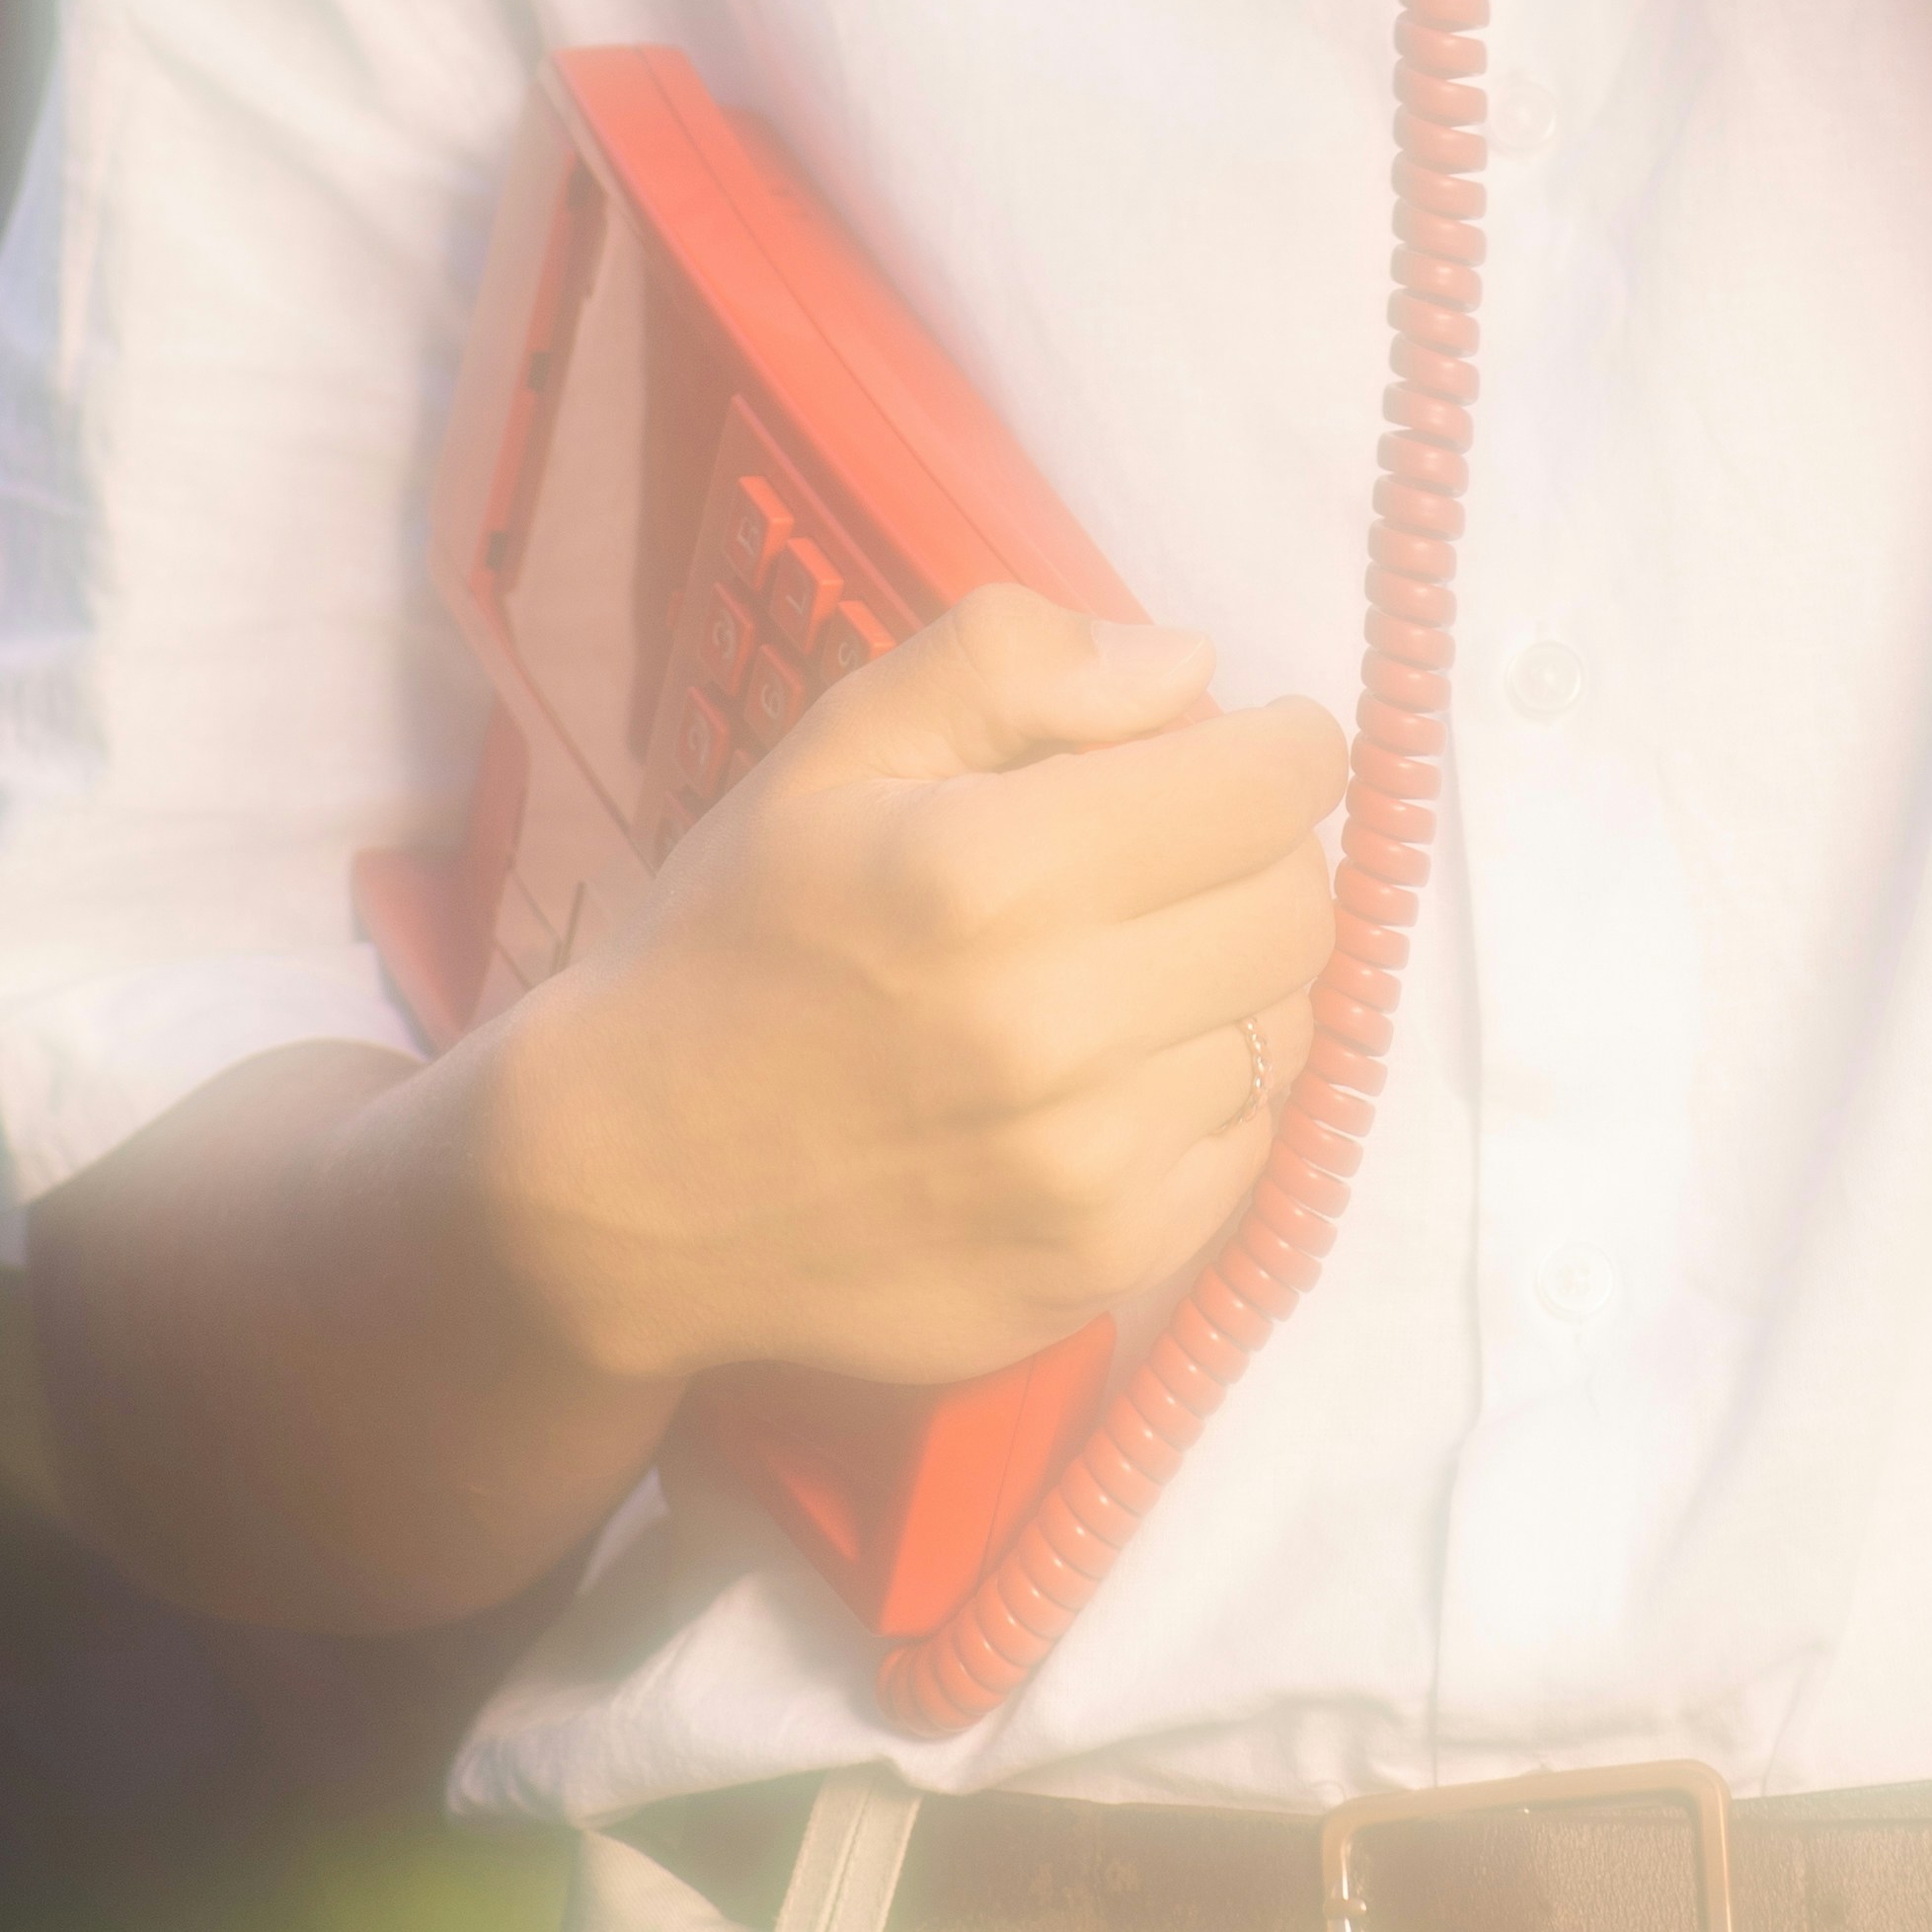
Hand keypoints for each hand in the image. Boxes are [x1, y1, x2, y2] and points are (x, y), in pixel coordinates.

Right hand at [476, 588, 1342, 1397]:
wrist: (631, 1184)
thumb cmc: (736, 939)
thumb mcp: (834, 750)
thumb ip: (1011, 663)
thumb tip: (1190, 669)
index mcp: (994, 871)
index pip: (1267, 789)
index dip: (1278, 748)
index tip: (1244, 749)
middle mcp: (1063, 1026)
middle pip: (1300, 907)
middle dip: (1264, 853)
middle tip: (1181, 849)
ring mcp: (1095, 1167)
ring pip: (1288, 1029)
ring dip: (1237, 977)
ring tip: (1134, 963)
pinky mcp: (1107, 1267)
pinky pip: (1251, 1147)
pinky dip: (1212, 1091)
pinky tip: (1115, 1070)